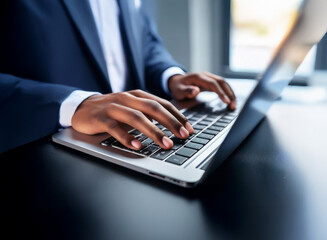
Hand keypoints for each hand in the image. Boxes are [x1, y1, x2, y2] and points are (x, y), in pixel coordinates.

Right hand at [71, 90, 193, 149]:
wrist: (83, 106)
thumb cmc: (112, 109)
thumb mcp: (133, 107)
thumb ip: (149, 112)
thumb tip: (173, 125)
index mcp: (138, 95)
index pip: (163, 104)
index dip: (178, 116)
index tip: (189, 128)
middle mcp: (128, 99)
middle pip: (153, 108)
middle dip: (171, 122)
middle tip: (183, 135)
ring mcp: (114, 108)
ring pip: (137, 118)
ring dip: (154, 131)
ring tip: (166, 144)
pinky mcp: (101, 118)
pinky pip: (116, 128)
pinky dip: (128, 138)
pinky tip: (138, 146)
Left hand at [168, 71, 236, 109]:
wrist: (176, 82)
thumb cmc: (177, 87)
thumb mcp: (178, 91)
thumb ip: (187, 91)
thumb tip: (197, 90)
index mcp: (199, 77)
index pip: (213, 84)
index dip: (221, 92)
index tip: (226, 102)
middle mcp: (206, 75)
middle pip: (222, 82)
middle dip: (229, 94)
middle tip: (233, 106)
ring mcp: (209, 78)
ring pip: (224, 83)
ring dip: (230, 93)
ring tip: (234, 106)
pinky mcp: (211, 82)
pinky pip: (222, 86)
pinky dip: (227, 93)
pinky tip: (230, 101)